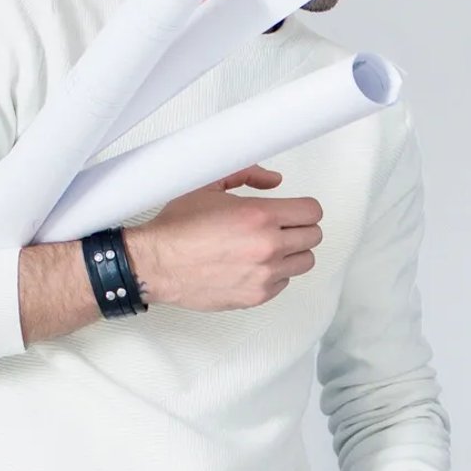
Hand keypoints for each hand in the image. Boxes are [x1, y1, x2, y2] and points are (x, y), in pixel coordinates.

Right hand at [125, 165, 322, 311]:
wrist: (157, 264)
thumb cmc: (177, 228)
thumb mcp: (209, 185)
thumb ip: (247, 175)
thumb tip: (274, 180)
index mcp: (260, 216)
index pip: (312, 212)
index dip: (304, 209)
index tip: (296, 211)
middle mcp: (267, 246)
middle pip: (313, 237)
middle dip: (300, 229)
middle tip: (282, 227)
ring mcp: (265, 274)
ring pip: (305, 262)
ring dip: (292, 253)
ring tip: (270, 247)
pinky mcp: (257, 296)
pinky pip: (285, 283)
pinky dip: (276, 274)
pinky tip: (256, 265)